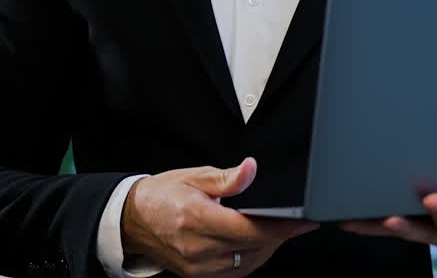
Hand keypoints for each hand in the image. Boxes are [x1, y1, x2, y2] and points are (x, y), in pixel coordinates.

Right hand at [120, 157, 317, 276]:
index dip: (282, 226)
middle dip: (280, 235)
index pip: (250, 228)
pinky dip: (251, 259)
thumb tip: (251, 169)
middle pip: (254, 248)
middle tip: (297, 221)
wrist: (132, 219)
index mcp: (198, 219)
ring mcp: (198, 266)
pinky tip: (258, 245)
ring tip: (278, 230)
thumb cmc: (162, 195)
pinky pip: (235, 272)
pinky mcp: (197, 275)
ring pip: (248, 263)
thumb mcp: (194, 177)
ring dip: (268, 248)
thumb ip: (227, 178)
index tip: (304, 220)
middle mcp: (198, 248)